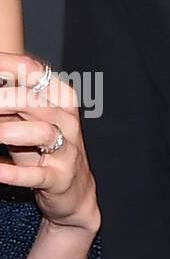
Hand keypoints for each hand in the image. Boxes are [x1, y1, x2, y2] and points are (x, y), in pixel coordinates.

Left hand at [0, 53, 100, 236]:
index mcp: (61, 99)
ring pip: (43, 133)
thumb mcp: (27, 122)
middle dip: (6, 99)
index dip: (8, 67)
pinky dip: (14, 173)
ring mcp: (68, 149)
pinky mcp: (60, 178)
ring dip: (9, 132)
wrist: (73, 191)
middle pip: (37, 101)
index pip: (36, 73)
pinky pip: (37, 175)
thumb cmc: (44, 150)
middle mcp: (68, 121)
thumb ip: (9, 104)